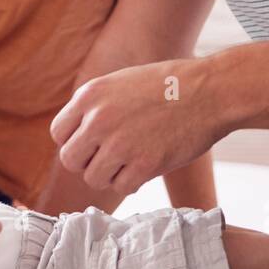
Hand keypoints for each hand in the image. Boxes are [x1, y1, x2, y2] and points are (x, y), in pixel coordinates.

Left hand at [50, 58, 221, 195]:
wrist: (210, 92)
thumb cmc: (170, 85)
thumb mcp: (121, 82)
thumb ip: (96, 106)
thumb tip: (78, 135)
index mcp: (90, 95)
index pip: (59, 134)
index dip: (74, 142)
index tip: (92, 144)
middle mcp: (99, 119)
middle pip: (70, 160)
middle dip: (88, 162)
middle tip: (110, 158)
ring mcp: (121, 143)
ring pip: (93, 178)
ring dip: (110, 175)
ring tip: (130, 162)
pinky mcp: (144, 164)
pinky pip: (121, 187)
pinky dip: (132, 182)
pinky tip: (146, 167)